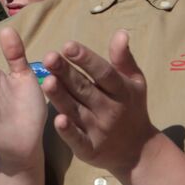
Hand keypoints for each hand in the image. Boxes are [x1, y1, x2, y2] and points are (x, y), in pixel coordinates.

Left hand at [40, 31, 158, 176]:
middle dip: (67, 73)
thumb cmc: (131, 108)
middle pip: (85, 89)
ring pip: (76, 111)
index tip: (68, 45)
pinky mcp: (90, 150)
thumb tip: (120, 32)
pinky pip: (77, 139)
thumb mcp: (134, 83)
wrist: (138, 151)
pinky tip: (57, 120)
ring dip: (61, 97)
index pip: (103, 73)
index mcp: (121, 91)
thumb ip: (123, 59)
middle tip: (49, 57)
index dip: (86, 59)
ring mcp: (99, 130)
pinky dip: (68, 132)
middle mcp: (110, 110)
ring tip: (46, 80)